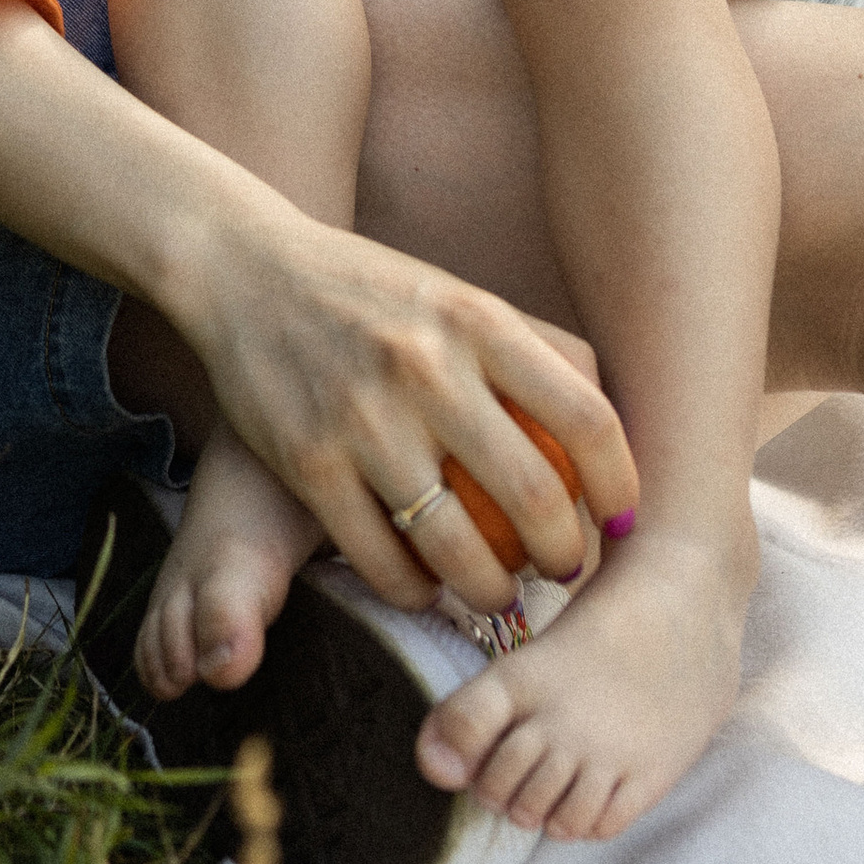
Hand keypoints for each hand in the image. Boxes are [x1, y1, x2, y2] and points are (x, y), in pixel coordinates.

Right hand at [177, 195, 633, 612]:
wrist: (243, 269)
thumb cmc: (370, 293)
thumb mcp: (458, 296)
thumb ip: (533, 351)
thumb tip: (611, 436)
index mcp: (477, 320)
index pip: (586, 417)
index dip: (620, 485)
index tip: (620, 521)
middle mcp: (426, 367)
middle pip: (533, 495)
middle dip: (563, 556)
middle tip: (561, 571)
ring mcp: (364, 419)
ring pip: (458, 546)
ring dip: (492, 590)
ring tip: (498, 593)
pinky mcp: (308, 463)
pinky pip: (381, 559)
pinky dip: (413, 590)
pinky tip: (424, 588)